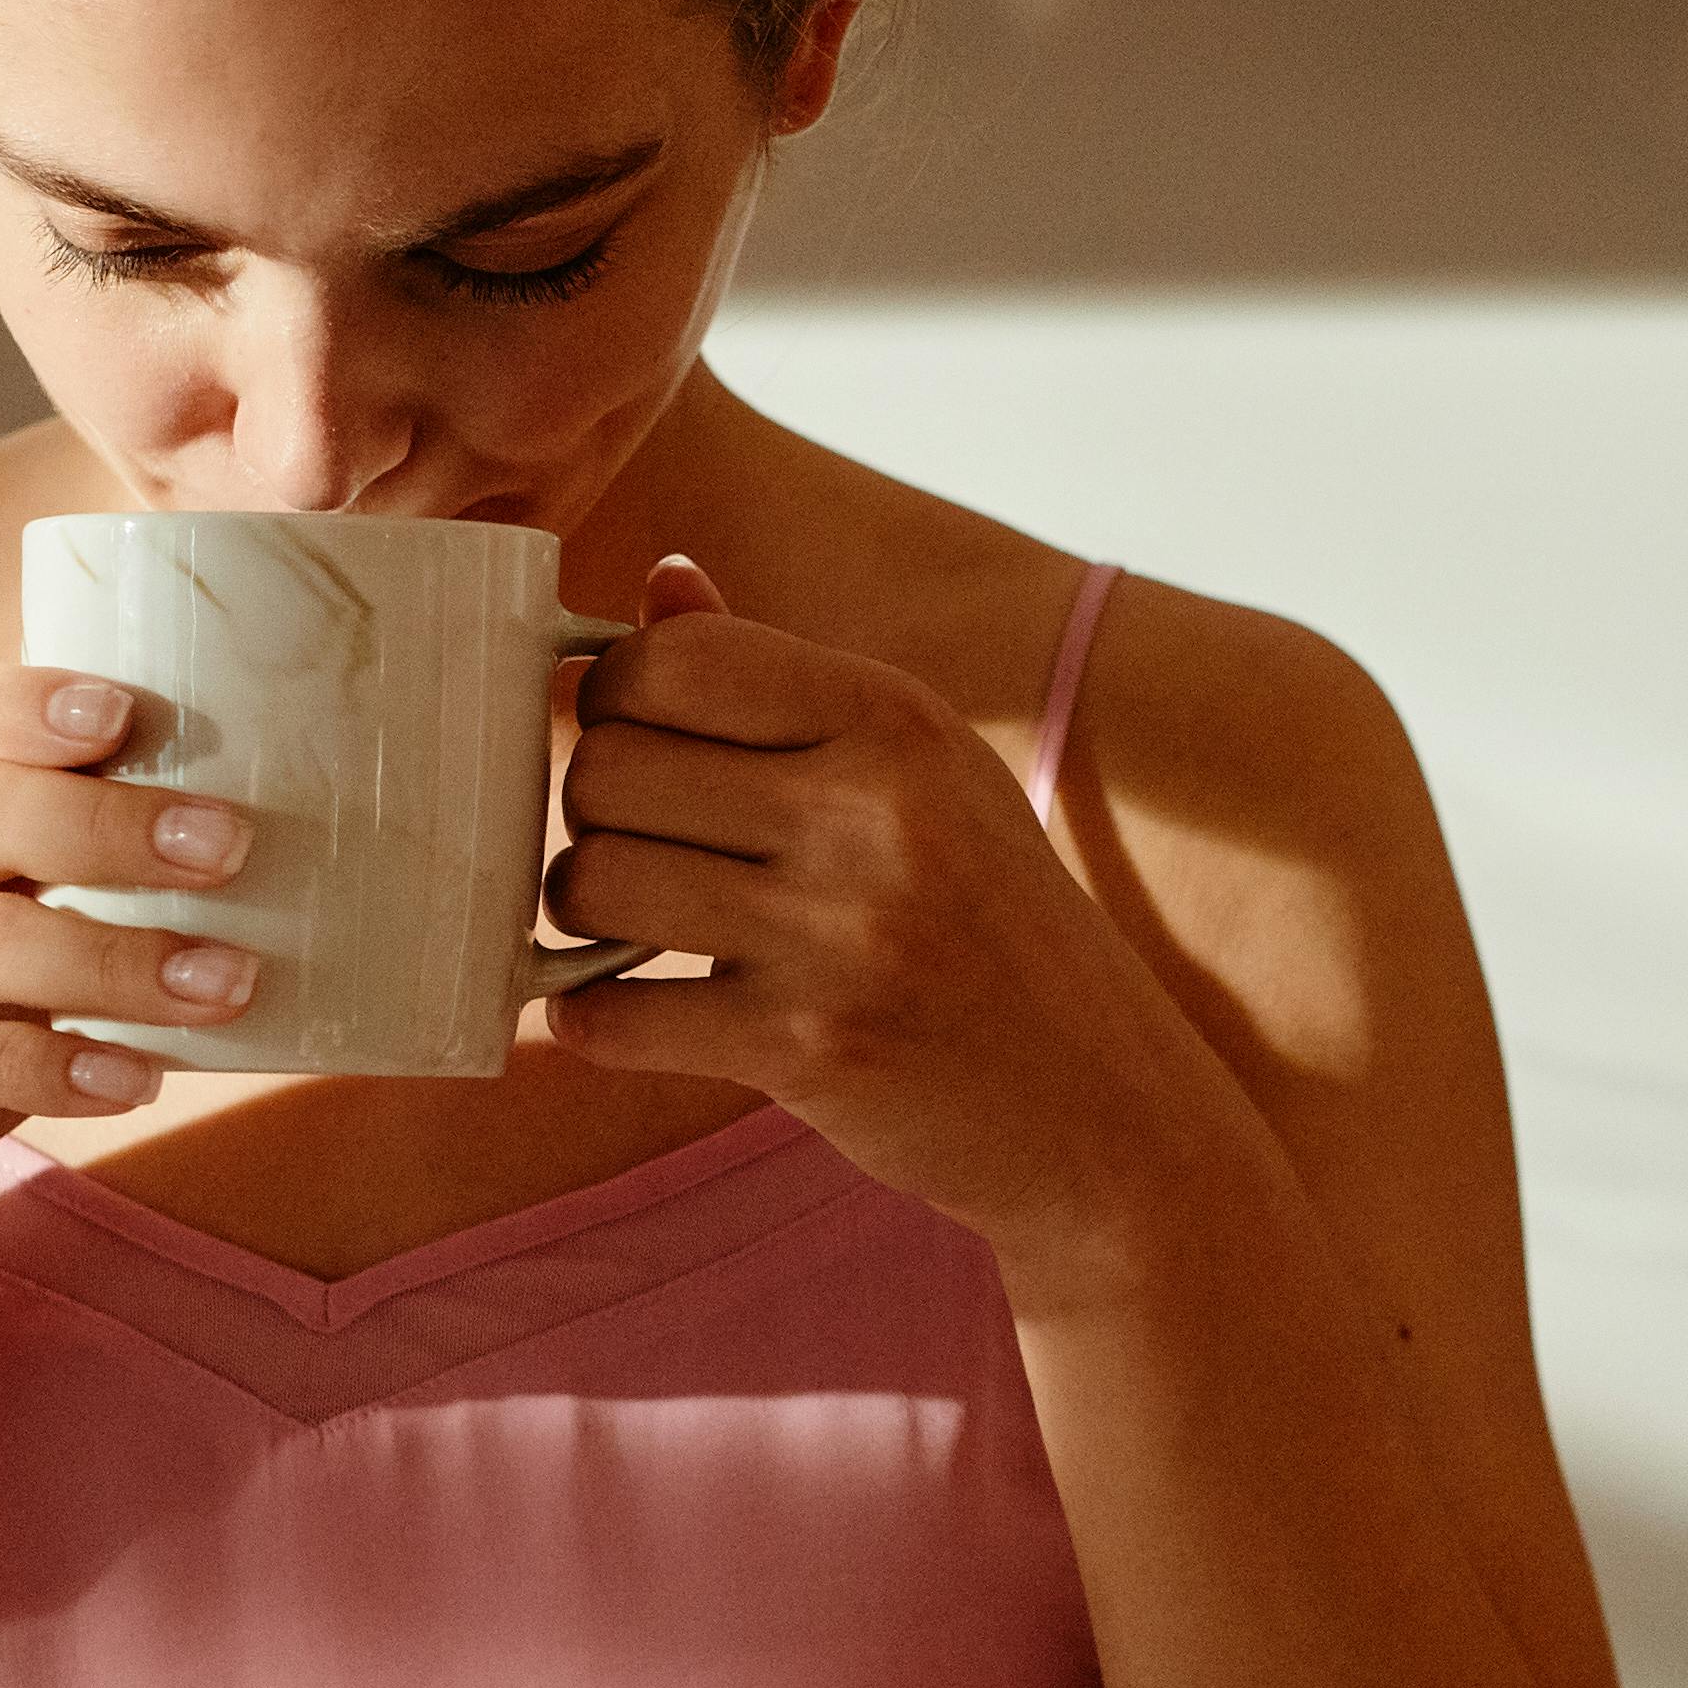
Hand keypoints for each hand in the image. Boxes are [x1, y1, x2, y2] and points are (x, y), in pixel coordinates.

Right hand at [0, 661, 264, 1298]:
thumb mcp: (9, 950)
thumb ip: (92, 898)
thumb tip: (275, 876)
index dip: (27, 703)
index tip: (124, 711)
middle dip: (112, 827)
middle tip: (232, 850)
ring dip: (114, 960)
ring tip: (224, 985)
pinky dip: (45, 1064)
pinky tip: (132, 1083)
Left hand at [539, 559, 1241, 1267]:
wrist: (1104, 1106)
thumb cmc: (993, 927)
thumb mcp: (926, 775)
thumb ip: (783, 681)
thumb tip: (661, 582)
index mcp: (897, 721)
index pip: (672, 659)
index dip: (614, 698)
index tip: (636, 744)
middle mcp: (873, 813)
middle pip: (608, 768)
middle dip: (593, 813)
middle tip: (638, 848)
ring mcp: (842, 935)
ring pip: (592, 884)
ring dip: (584, 914)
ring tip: (636, 930)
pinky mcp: (809, 1049)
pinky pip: (608, 1019)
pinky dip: (590, 1020)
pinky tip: (631, 1013)